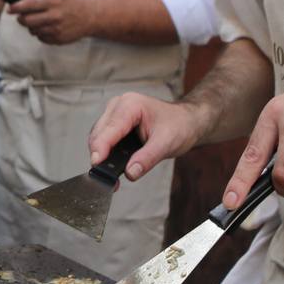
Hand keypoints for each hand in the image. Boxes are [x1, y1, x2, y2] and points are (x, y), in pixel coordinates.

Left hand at [7, 0, 98, 44]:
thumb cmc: (70, 3)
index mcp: (53, 1)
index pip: (29, 5)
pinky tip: (47, 27)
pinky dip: (40, 33)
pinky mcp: (58, 39)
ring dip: (31, 26)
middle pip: (28, 21)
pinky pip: (41, 38)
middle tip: (22, 16)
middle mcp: (54, 16)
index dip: (17, 7)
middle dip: (21, 19)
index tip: (10, 9)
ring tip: (40, 20)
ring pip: (33, 30)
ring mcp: (56, 29)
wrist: (89, 17)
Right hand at [89, 91, 208, 180]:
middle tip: (108, 179)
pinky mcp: (114, 124)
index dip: (101, 148)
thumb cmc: (179, 126)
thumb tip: (130, 173)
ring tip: (110, 175)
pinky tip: (111, 165)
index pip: (109, 129)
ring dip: (101, 156)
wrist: (186, 121)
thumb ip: (147, 158)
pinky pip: (103, 139)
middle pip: (98, 134)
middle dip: (100, 156)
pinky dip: (105, 154)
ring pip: (97, 138)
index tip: (96, 164)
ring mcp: (114, 114)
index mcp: (130, 105)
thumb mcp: (166, 143)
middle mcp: (118, 106)